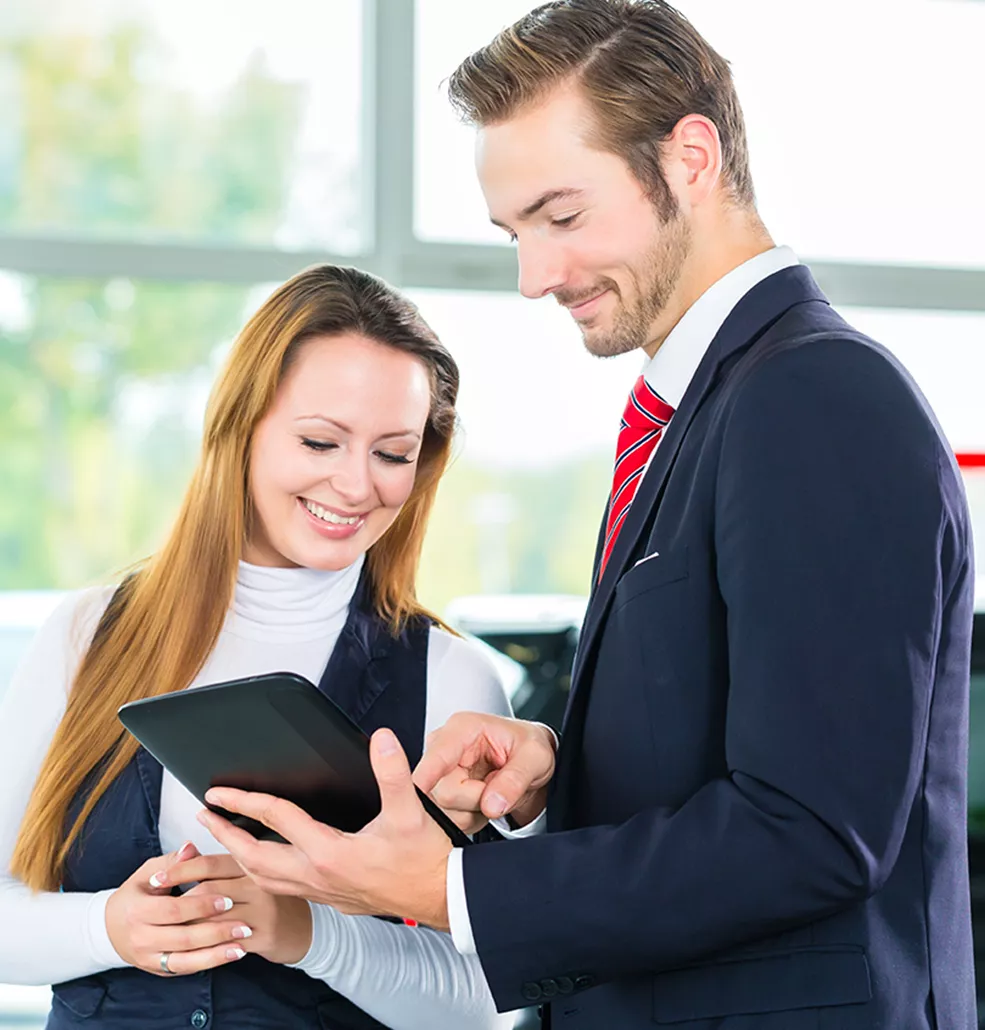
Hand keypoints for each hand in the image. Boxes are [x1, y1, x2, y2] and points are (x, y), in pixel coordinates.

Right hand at [105, 842, 251, 975]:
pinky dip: (207, 963)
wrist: (110, 929)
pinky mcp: (157, 969)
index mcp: (137, 910)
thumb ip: (171, 861)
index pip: (174, 910)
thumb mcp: (147, 873)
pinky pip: (184, 969)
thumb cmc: (135, 896)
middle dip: (215, 932)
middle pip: (183, 937)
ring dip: (216, 955)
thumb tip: (191, 848)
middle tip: (244, 925)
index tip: (228, 900)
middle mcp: (140, 938)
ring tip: (242, 946)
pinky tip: (228, 955)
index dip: (201, 906)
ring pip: (185, 960)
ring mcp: (148, 958)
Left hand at [160, 853, 312, 964]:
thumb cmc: (271, 900)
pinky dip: (204, 947)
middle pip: (208, 891)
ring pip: (213, 919)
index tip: (154, 878)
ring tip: (168, 929)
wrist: (306, 929)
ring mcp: (263, 910)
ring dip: (187, 927)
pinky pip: (225, 943)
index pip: (210, 863)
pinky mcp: (264, 935)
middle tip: (153, 909)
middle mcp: (259, 883)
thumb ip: (219, 864)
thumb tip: (185, 849)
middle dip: (177, 902)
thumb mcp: (250, 874)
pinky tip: (190, 948)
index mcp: (253, 863)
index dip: (179, 870)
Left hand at [197, 728, 452, 928]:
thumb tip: (381, 739)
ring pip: (265, 878)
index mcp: (330, 851)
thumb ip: (393, 772)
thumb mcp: (410, 811)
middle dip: (226, 835)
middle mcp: (317, 875)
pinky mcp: (329, 899)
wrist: (440, 896)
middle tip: (205, 816)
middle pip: (255, 856)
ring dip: (240, 857)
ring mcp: (321, 891)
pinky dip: (261, 873)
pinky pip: (281, 888)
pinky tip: (266, 864)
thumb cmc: (424, 859)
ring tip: (226, 839)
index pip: (276, 819)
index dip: (244, 800)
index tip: (218, 792)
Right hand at [414, 713, 556, 831]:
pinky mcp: (438, 790)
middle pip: (443, 792)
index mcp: (464, 728)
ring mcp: (438, 771)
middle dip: (475, 801)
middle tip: (498, 790)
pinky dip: (469, 818)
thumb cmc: (528, 748)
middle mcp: (444, 747)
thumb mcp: (535, 757)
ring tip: (492, 794)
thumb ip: (514, 780)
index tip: (418, 790)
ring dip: (473, 812)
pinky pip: (447, 818)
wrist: (528, 761)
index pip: (438, 755)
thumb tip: (492, 804)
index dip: (427, 774)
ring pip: (444, 810)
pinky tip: (482, 802)